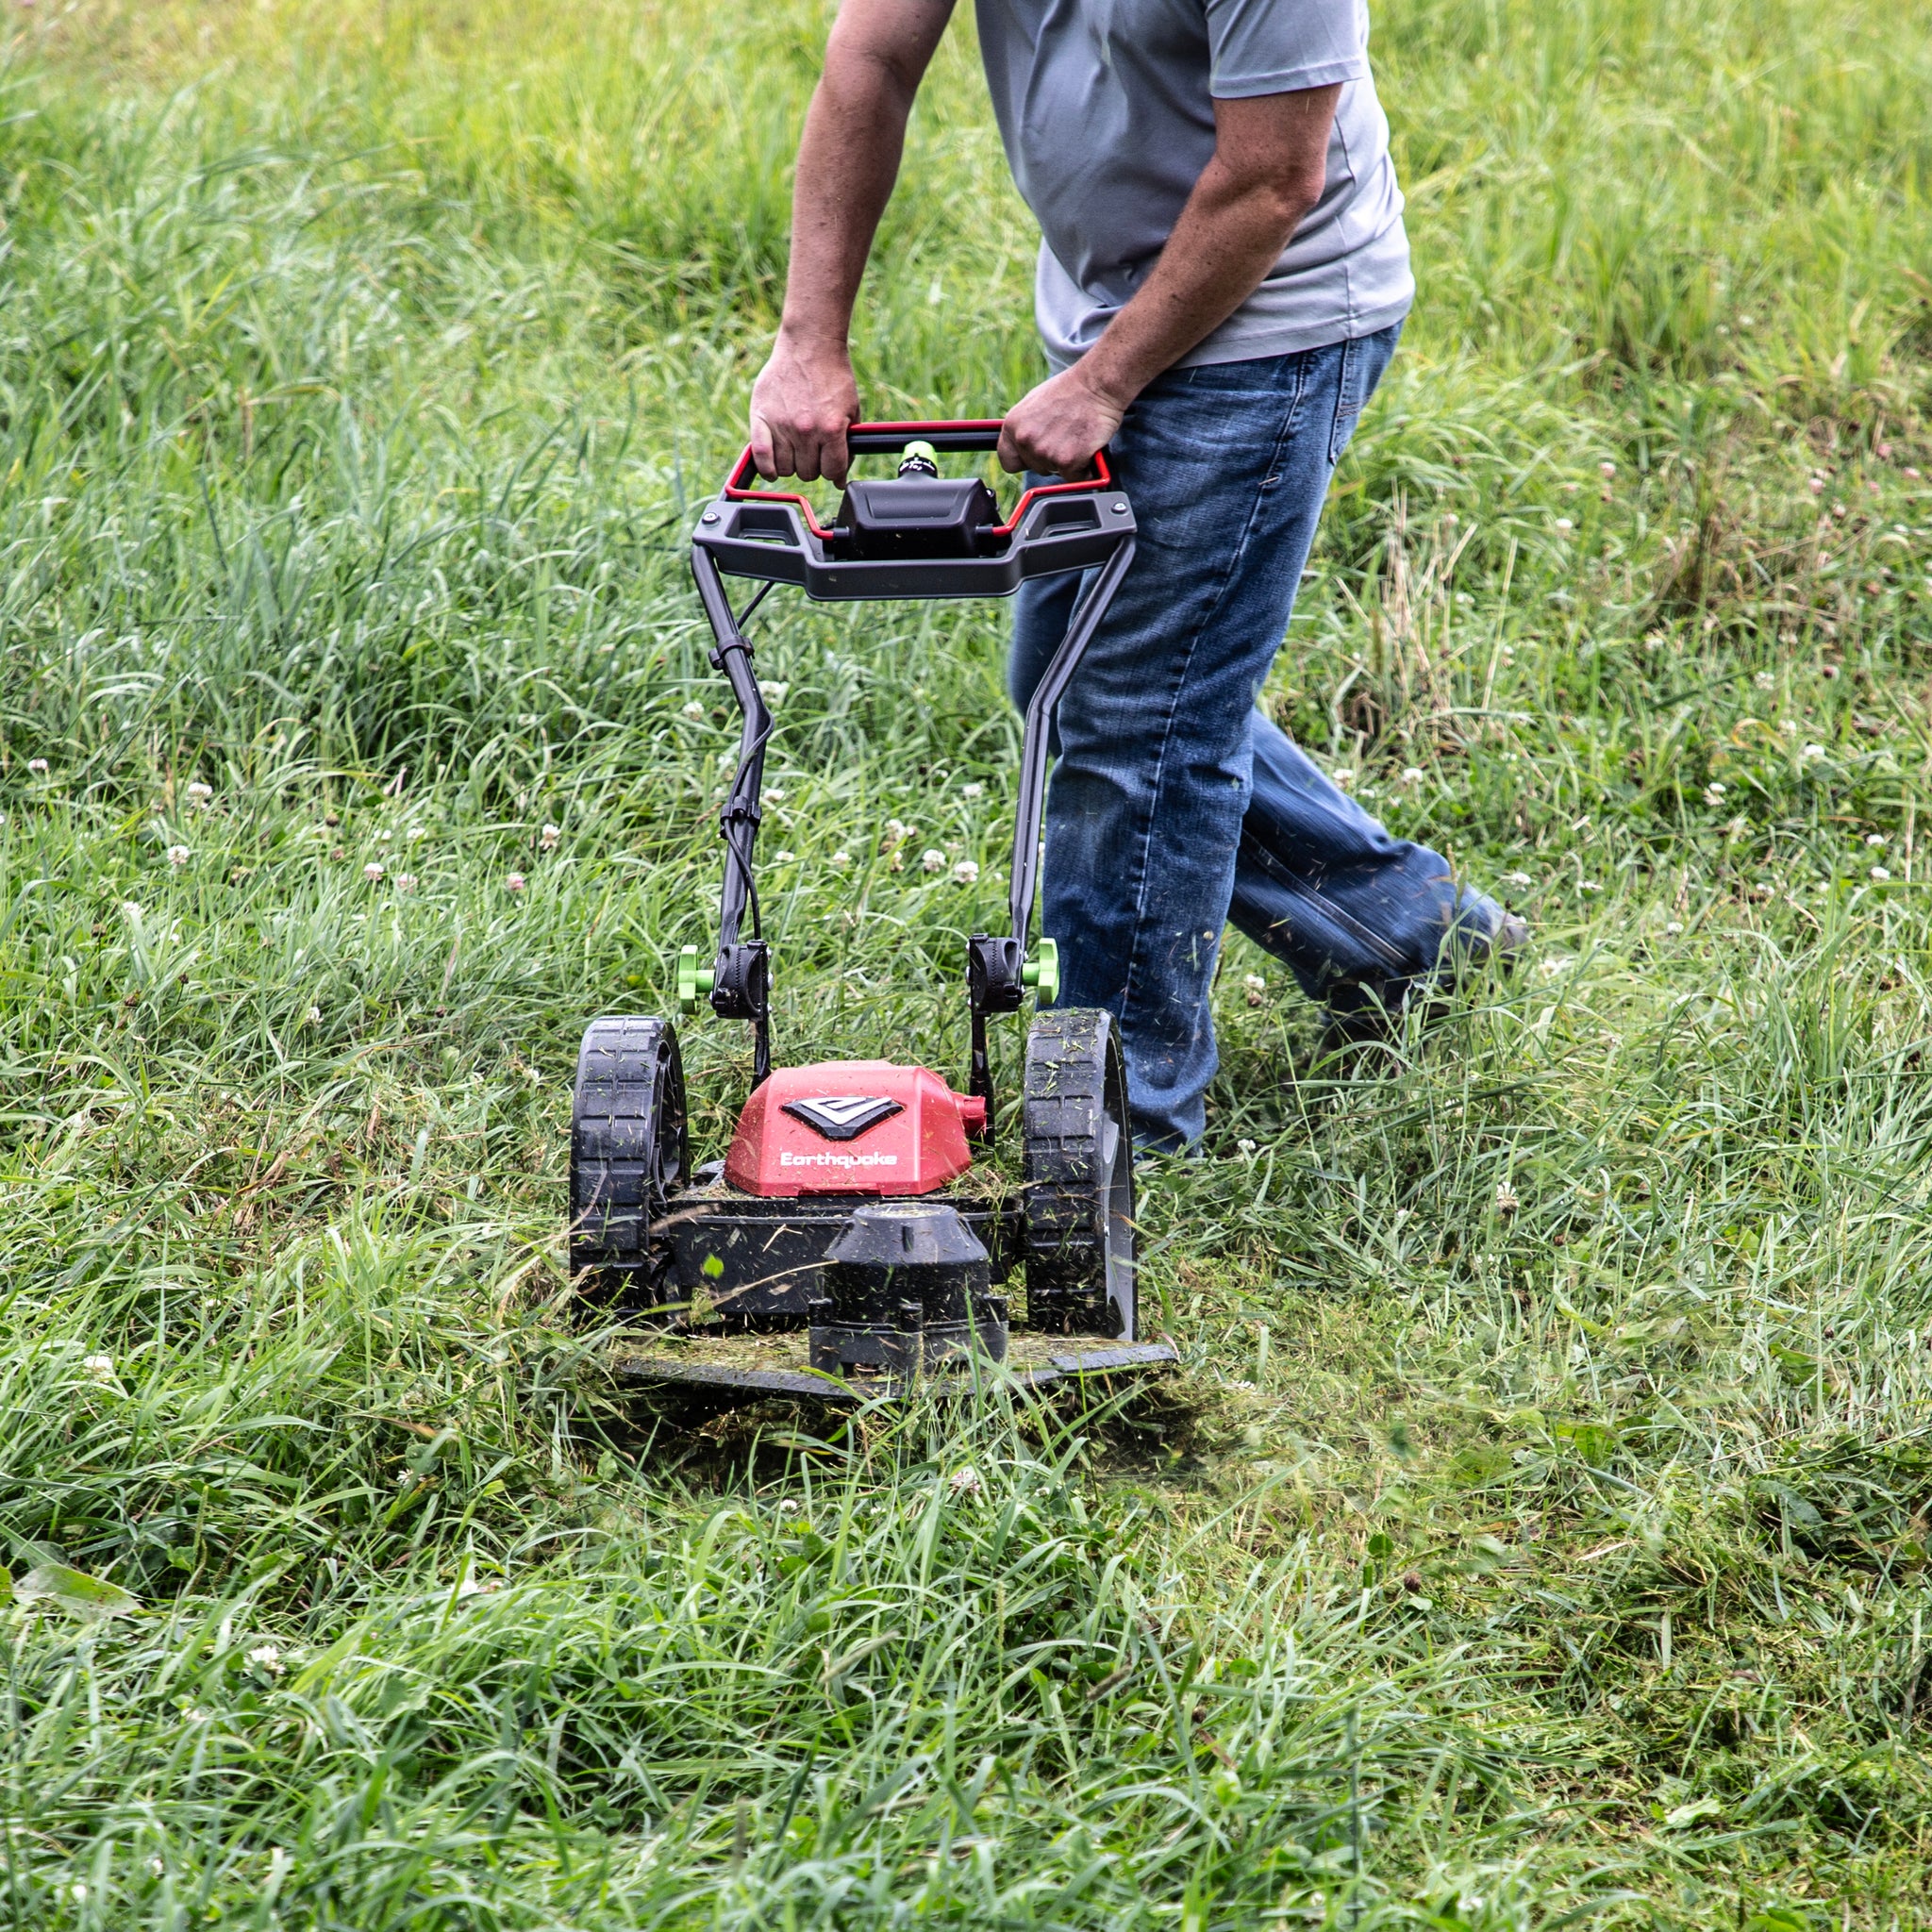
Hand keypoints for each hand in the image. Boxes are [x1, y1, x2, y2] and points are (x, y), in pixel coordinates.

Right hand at [749, 333, 860, 483]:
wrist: (810, 345)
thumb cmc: (833, 376)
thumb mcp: (851, 411)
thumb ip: (847, 447)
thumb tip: (840, 480)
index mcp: (831, 429)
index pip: (832, 472)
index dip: (834, 472)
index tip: (830, 464)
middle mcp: (806, 430)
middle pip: (808, 473)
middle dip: (813, 465)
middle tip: (813, 450)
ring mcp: (782, 425)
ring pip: (786, 469)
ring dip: (792, 464)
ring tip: (795, 450)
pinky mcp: (761, 416)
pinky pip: (760, 457)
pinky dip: (767, 468)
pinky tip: (773, 468)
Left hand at [997, 365, 1126, 478]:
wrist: (1097, 385)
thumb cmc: (1071, 391)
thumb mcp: (1034, 404)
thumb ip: (1025, 428)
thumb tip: (1022, 445)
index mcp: (1013, 425)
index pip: (1008, 461)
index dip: (1024, 460)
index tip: (1035, 457)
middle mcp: (1025, 440)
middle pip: (1036, 468)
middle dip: (1051, 459)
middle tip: (1066, 436)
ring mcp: (1045, 452)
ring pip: (1056, 472)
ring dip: (1069, 462)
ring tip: (1077, 436)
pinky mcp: (1068, 461)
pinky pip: (1076, 478)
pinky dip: (1085, 468)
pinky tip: (1088, 446)